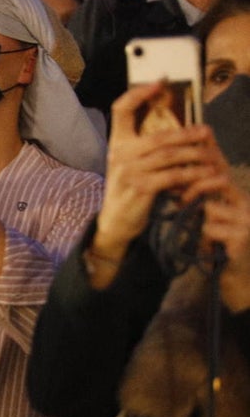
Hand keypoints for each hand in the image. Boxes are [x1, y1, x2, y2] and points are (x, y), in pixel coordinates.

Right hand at [94, 83, 218, 256]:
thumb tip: (171, 127)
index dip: (139, 93)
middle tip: (207, 130)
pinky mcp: (141, 188)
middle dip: (186, 132)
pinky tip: (207, 173)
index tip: (159, 83)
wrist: (116, 222)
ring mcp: (129, 171)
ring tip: (212, 154)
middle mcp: (120, 153)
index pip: (121, 109)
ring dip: (195, 154)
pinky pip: (172, 176)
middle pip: (158, 135)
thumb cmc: (128, 189)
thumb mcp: (129, 164)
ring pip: (169, 155)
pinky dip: (192, 174)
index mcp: (117, 142)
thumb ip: (143, 146)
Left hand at [182, 150, 249, 311]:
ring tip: (211, 238)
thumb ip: (197, 201)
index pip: (222, 170)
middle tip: (182, 201)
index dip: (209, 153)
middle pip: (217, 182)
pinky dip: (206, 239)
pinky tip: (215, 248)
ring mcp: (248, 220)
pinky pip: (210, 228)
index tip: (197, 139)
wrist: (239, 277)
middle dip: (194, 190)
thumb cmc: (219, 246)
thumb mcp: (208, 219)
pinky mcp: (244, 236)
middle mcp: (247, 204)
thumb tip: (174, 184)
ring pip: (209, 208)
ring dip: (201, 224)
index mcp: (239, 198)